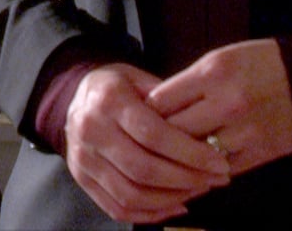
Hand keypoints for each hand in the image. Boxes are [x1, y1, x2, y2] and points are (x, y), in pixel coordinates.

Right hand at [62, 62, 231, 224]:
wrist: (74, 98)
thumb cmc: (117, 88)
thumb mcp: (139, 78)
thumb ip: (168, 101)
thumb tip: (206, 132)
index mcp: (108, 100)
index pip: (153, 134)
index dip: (190, 153)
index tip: (218, 162)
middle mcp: (90, 130)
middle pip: (143, 168)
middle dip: (187, 179)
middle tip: (216, 179)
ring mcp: (82, 159)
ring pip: (131, 194)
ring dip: (172, 198)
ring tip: (199, 189)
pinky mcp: (81, 179)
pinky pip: (117, 208)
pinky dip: (151, 214)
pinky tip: (176, 204)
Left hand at [146, 38, 291, 175]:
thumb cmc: (257, 66)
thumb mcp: (217, 61)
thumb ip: (185, 84)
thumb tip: (151, 110)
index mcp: (213, 72)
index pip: (160, 101)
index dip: (145, 113)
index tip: (138, 119)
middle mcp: (228, 102)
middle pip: (174, 131)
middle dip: (157, 140)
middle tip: (146, 143)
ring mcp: (245, 130)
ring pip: (194, 155)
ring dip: (179, 159)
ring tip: (167, 159)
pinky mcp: (259, 153)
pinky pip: (219, 170)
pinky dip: (204, 172)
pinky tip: (194, 169)